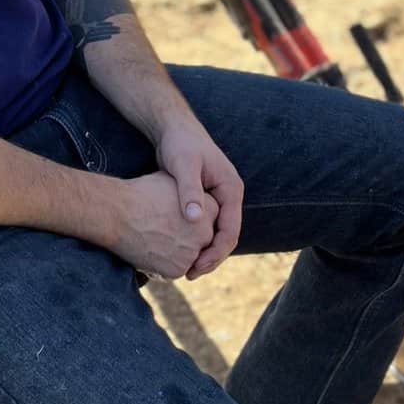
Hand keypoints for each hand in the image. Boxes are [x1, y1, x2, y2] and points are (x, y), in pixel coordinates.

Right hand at [108, 171, 217, 280]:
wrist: (117, 213)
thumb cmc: (142, 193)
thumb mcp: (174, 182)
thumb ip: (191, 193)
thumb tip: (195, 196)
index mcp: (210, 209)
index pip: (208, 220)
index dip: (190, 221)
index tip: (173, 217)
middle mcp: (206, 232)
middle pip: (201, 240)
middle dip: (186, 238)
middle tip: (164, 230)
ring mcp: (193, 253)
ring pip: (189, 257)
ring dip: (176, 253)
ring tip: (155, 239)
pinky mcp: (178, 269)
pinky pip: (176, 270)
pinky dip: (164, 266)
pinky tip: (150, 251)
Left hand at [155, 120, 243, 279]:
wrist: (172, 128)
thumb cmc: (180, 143)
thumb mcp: (184, 166)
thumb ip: (190, 192)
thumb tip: (195, 220)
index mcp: (231, 189)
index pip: (231, 231)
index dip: (216, 253)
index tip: (197, 268)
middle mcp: (228, 196)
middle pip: (226, 236)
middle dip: (210, 257)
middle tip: (189, 275)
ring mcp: (217, 198)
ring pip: (215, 233)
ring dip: (203, 251)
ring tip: (185, 269)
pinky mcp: (204, 199)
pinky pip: (205, 226)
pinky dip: (196, 240)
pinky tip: (180, 251)